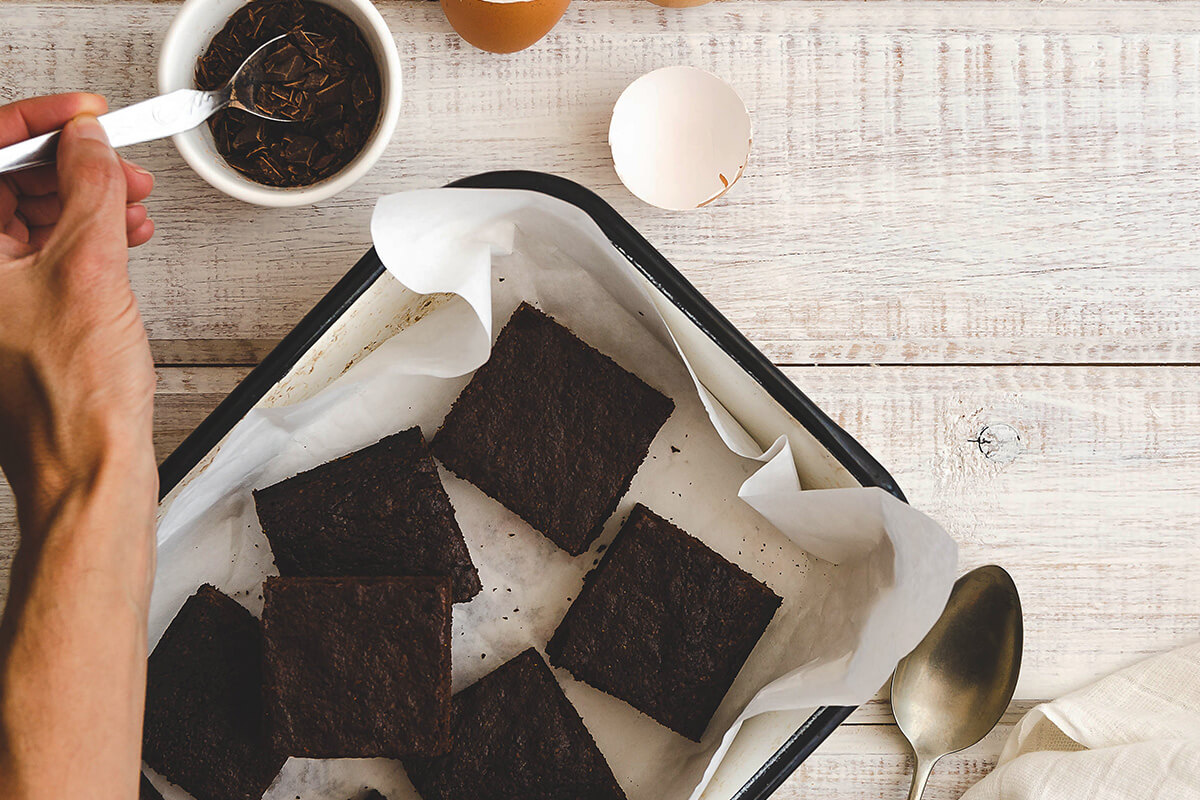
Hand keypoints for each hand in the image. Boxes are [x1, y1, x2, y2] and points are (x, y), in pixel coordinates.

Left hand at [0, 93, 156, 525]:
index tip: (82, 115)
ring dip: (85, 202)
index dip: (35, 123)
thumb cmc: (69, 400)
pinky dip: (90, 238)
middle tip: (116, 163)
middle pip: (5, 184)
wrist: (86, 467)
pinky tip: (125, 237)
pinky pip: (49, 254)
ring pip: (31, 218)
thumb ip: (89, 190)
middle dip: (68, 165)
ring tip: (131, 204)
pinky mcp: (22, 314)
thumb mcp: (90, 270)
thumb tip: (87, 142)